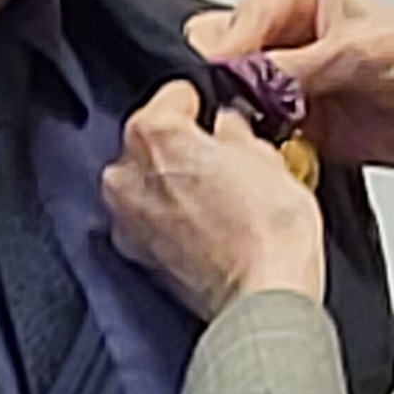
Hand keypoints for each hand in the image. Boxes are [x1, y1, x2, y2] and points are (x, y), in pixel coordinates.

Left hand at [104, 80, 328, 316]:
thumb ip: (233, 130)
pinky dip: (172, 218)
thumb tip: (227, 127)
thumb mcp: (265, 156)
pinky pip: (151, 220)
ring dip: (174, 183)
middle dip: (183, 147)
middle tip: (224, 159)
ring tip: (220, 196)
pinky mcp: (137, 257)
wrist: (265, 298)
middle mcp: (124, 175)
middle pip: (150, 142)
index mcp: (151, 134)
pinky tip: (208, 225)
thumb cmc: (268, 230)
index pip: (171, 96)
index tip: (216, 113)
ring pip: (147, 183)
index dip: (200, 102)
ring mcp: (126, 220)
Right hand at [189, 0, 393, 179]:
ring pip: (230, 95)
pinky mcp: (290, 117)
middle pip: (223, 55)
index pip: (237, 19)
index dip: (228, 53)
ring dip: (241, 114)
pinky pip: (252, 129)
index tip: (224, 78)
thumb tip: (240, 75)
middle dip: (229, 83)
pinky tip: (272, 143)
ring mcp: (284, 76)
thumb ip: (290, 66)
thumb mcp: (354, 52)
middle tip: (242, 102)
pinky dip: (257, 140)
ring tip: (260, 124)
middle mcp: (286, 31)